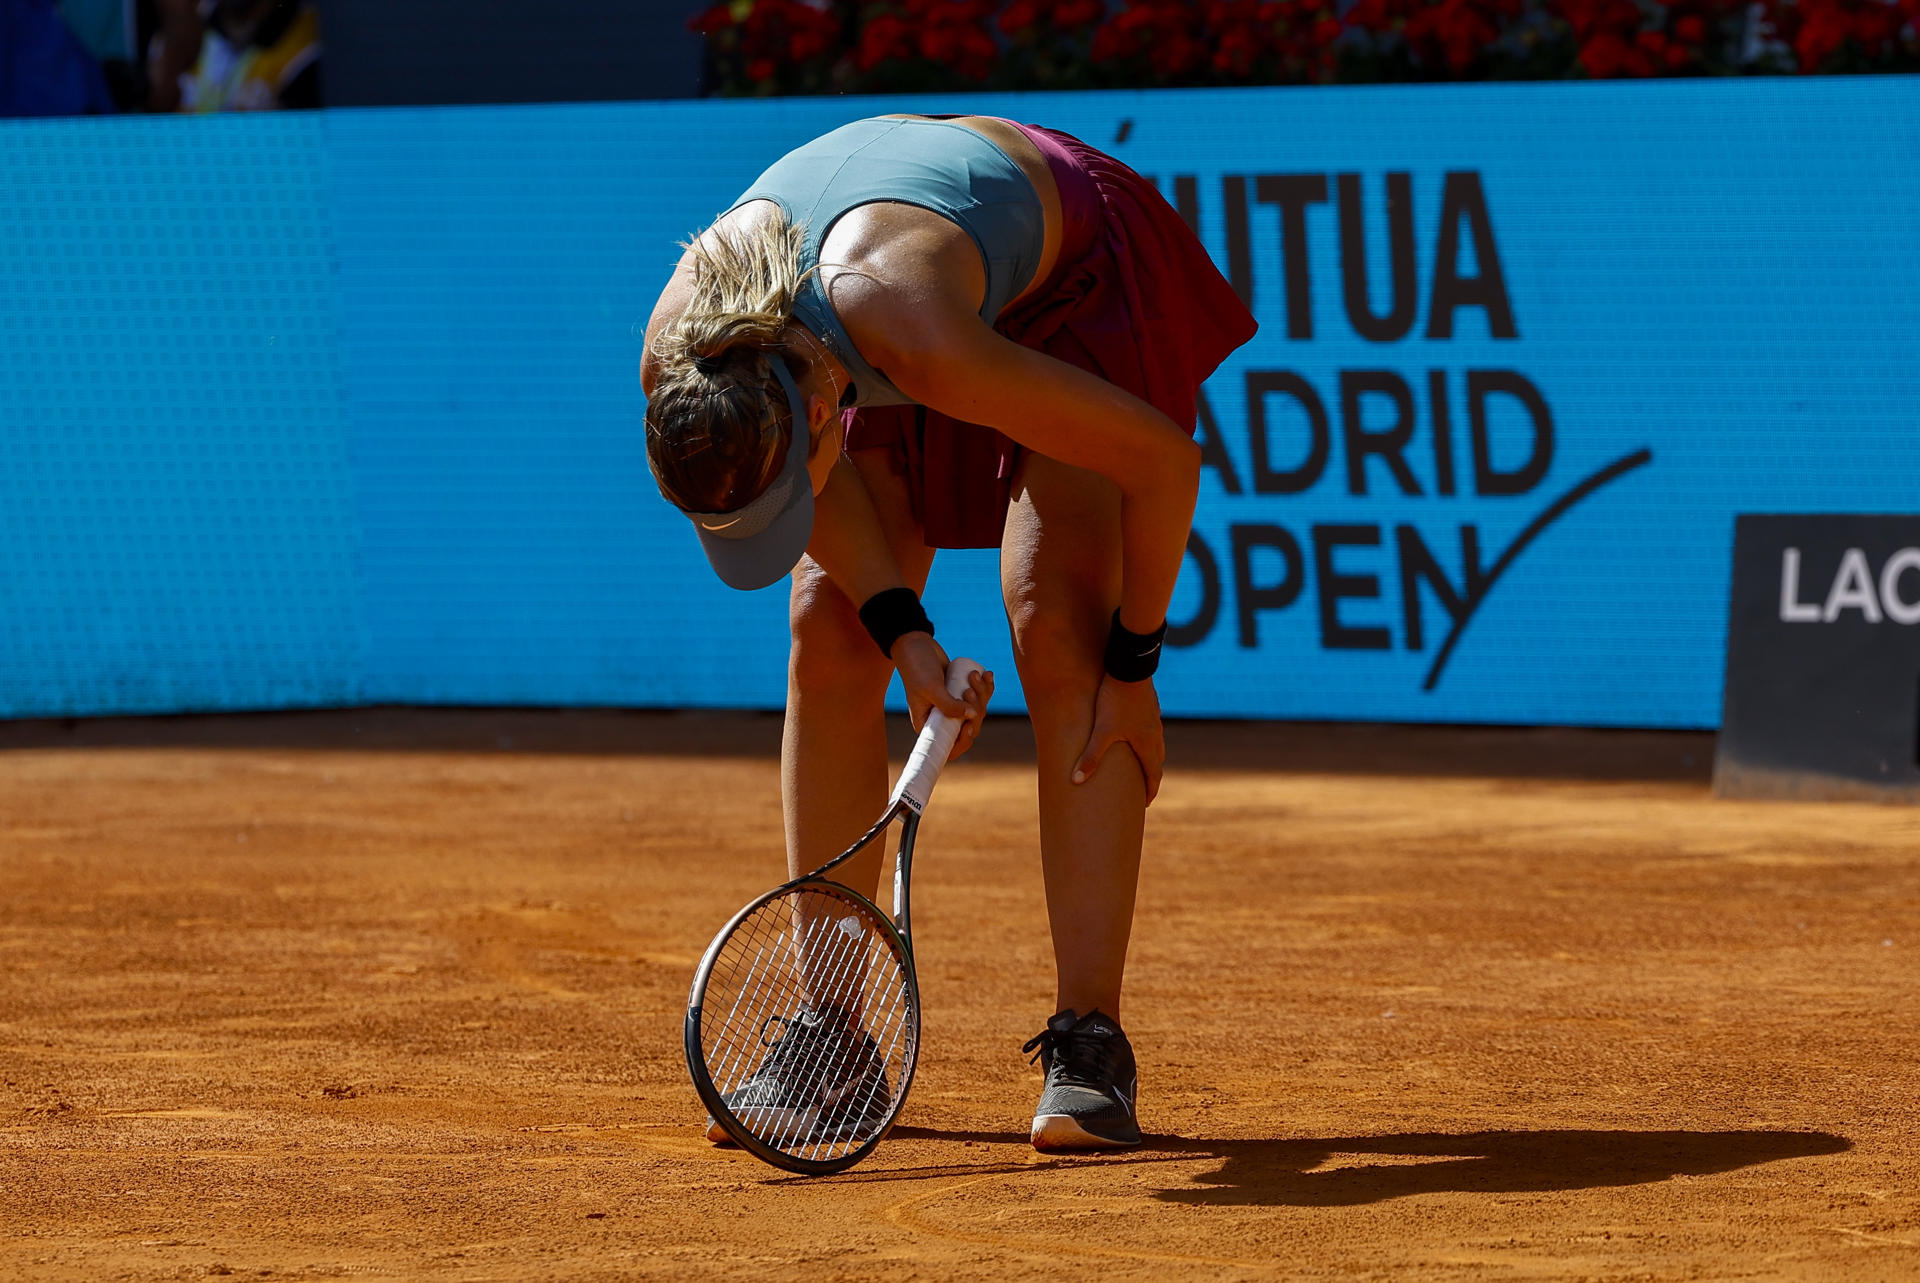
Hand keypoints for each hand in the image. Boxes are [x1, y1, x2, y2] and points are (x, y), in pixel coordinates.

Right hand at [890, 632, 994, 760]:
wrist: (916, 645)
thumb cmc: (917, 668)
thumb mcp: (931, 688)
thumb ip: (949, 705)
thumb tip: (972, 717)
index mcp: (929, 725)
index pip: (949, 747)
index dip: (962, 742)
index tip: (968, 727)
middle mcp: (942, 719)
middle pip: (969, 727)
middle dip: (976, 709)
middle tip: (969, 690)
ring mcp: (953, 706)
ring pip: (977, 710)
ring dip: (982, 694)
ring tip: (973, 675)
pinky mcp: (961, 692)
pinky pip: (980, 696)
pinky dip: (986, 686)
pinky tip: (987, 674)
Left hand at [1071, 673, 1165, 803]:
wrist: (1130, 666)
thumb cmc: (1116, 700)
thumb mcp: (1102, 731)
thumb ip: (1090, 757)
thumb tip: (1076, 781)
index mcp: (1147, 744)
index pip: (1153, 775)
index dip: (1149, 792)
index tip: (1144, 804)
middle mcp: (1155, 733)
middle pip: (1156, 761)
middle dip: (1149, 777)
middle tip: (1141, 788)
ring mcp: (1154, 718)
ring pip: (1155, 744)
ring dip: (1149, 757)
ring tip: (1138, 763)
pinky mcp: (1149, 705)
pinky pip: (1151, 729)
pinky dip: (1146, 739)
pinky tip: (1135, 733)